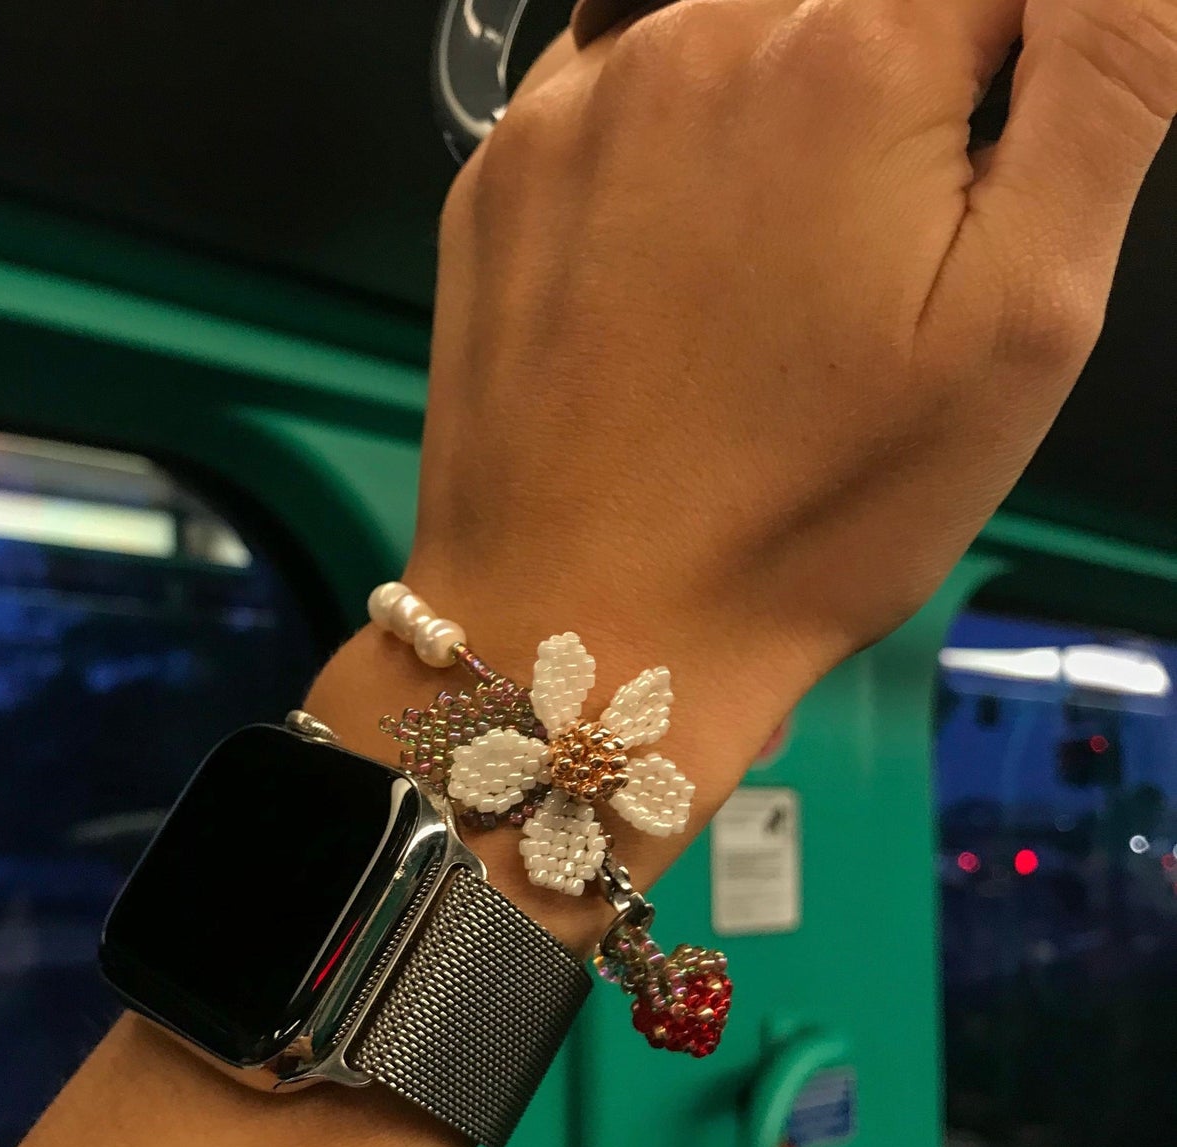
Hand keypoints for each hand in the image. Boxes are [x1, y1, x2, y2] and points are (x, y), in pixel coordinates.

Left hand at [311, 0, 1175, 932]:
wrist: (589, 627)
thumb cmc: (815, 510)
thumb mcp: (1023, 319)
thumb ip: (1105, 85)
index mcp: (857, 50)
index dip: (1005, 76)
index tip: (968, 192)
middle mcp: (701, 31)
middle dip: (894, 86)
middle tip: (867, 248)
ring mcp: (577, 99)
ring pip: (726, 22)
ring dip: (777, 101)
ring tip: (770, 267)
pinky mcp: (498, 172)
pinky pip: (610, 83)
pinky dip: (663, 133)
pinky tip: (673, 258)